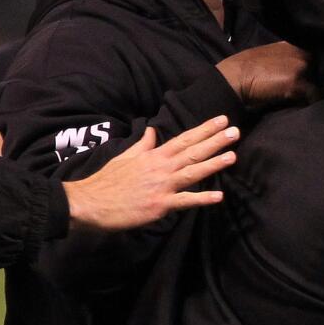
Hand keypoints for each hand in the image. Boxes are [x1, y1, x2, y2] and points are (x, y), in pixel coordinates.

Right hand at [61, 117, 238, 230]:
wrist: (88, 203)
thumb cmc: (107, 180)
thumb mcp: (125, 156)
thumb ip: (143, 144)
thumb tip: (153, 129)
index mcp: (153, 156)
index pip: (184, 139)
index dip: (205, 129)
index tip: (222, 120)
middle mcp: (161, 168)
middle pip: (193, 152)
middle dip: (215, 141)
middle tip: (236, 131)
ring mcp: (161, 186)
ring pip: (192, 172)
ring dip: (214, 164)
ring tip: (233, 156)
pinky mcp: (159, 205)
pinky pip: (184, 201)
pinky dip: (201, 199)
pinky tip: (218, 196)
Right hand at [215, 42, 314, 108]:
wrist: (232, 79)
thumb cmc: (244, 69)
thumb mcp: (267, 56)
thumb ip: (283, 58)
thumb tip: (294, 70)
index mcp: (290, 44)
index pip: (313, 55)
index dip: (315, 67)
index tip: (316, 76)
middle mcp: (298, 52)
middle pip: (319, 67)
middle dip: (318, 78)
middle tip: (314, 89)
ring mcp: (300, 66)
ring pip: (318, 80)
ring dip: (314, 89)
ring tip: (311, 98)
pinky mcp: (297, 81)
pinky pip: (314, 94)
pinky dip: (313, 101)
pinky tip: (308, 106)